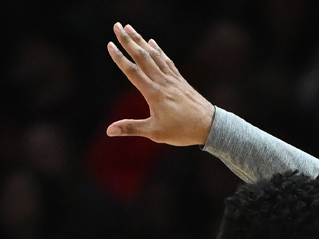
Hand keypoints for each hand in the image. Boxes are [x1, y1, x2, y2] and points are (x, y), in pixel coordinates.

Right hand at [106, 23, 214, 144]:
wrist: (210, 126)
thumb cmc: (183, 131)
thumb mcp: (155, 133)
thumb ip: (131, 128)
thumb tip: (109, 131)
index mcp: (154, 94)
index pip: (133, 72)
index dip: (120, 58)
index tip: (110, 45)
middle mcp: (163, 82)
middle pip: (142, 57)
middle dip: (128, 40)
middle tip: (116, 26)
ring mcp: (172, 79)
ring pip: (154, 55)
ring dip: (141, 40)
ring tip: (130, 28)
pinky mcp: (180, 80)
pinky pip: (167, 61)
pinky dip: (158, 50)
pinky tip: (152, 42)